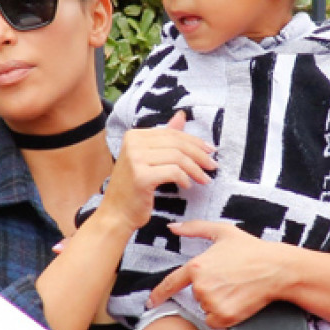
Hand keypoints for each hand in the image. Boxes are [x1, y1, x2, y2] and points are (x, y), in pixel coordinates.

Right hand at [100, 112, 215, 232]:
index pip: (172, 133)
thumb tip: (182, 115)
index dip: (194, 141)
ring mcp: (135, 159)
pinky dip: (185, 178)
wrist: (116, 214)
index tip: (210, 151)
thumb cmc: (134, 189)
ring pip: (177, 157)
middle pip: (176, 143)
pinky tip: (187, 185)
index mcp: (134, 135)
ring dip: (196, 169)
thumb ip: (165, 138)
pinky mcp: (141, 176)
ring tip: (205, 179)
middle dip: (199, 155)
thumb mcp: (149, 159)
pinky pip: (173, 172)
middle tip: (213, 166)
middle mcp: (132, 143)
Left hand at [147, 219, 282, 328]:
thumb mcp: (223, 232)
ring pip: (205, 308)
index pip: (171, 283)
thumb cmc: (251, 249)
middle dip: (208, 289)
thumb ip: (195, 228)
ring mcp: (212, 303)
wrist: (275, 269)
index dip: (159, 294)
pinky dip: (224, 315)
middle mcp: (201, 286)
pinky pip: (215, 320)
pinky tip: (236, 301)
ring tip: (235, 288)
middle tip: (229, 279)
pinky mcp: (224, 317)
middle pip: (195, 295)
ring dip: (216, 302)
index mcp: (197, 266)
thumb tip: (173, 227)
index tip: (150, 302)